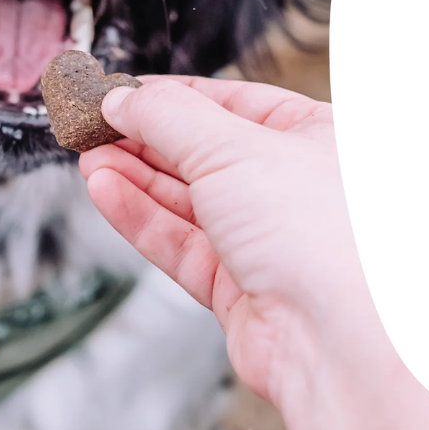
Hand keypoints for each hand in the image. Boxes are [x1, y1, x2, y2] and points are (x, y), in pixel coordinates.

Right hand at [80, 76, 385, 412]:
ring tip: (89, 157)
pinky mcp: (242, 289)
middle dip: (146, 139)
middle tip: (93, 125)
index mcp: (319, 137)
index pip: (236, 103)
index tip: (124, 92)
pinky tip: (107, 192)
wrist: (340, 337)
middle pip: (207, 153)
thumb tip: (125, 99)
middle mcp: (297, 188)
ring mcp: (270, 241)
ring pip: (189, 202)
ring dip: (136, 178)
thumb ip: (169, 117)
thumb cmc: (323, 233)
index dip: (176, 97)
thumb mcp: (234, 146)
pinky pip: (182, 244)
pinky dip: (141, 218)